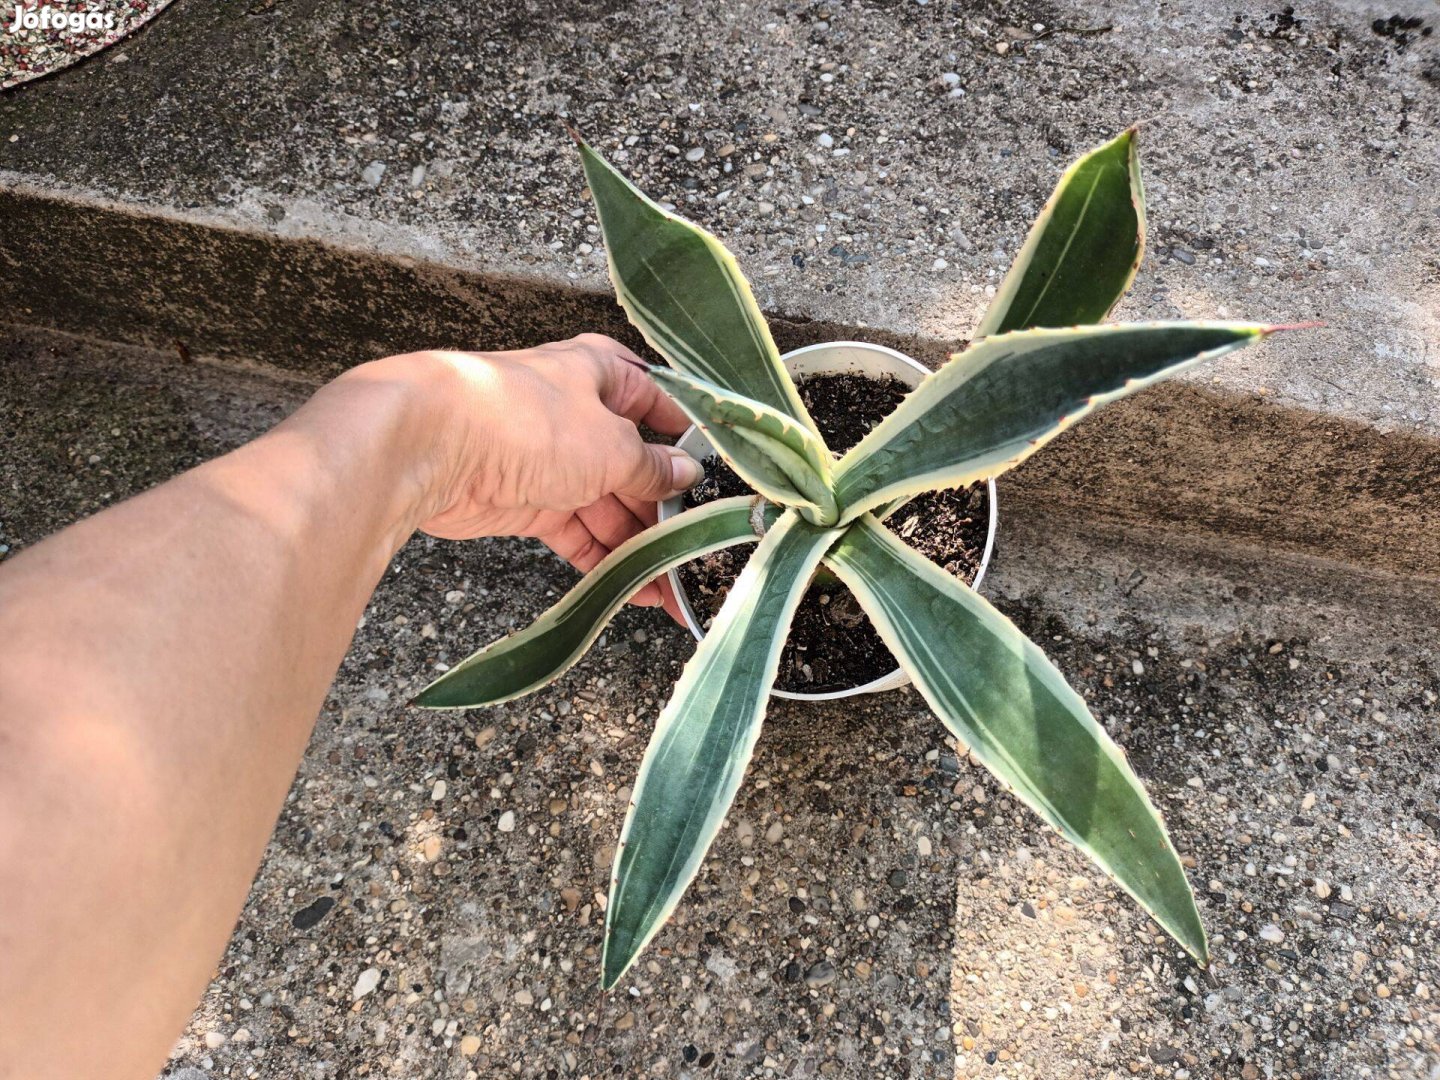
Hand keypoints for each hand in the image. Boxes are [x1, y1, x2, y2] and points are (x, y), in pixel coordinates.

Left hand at [395, 335, 700, 618]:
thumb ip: (653, 467)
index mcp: (601, 374)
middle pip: (635, 466)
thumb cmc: (527, 420)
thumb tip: (686, 474)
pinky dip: (605, 562)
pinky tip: (636, 591)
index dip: (690, 438)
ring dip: (640, 547)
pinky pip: (577, 536)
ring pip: (608, 507)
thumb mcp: (612, 444)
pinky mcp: (526, 503)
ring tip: (676, 588)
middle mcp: (578, 414)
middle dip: (668, 510)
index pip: (658, 402)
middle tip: (702, 550)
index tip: (724, 475)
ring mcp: (550, 461)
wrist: (433, 446)